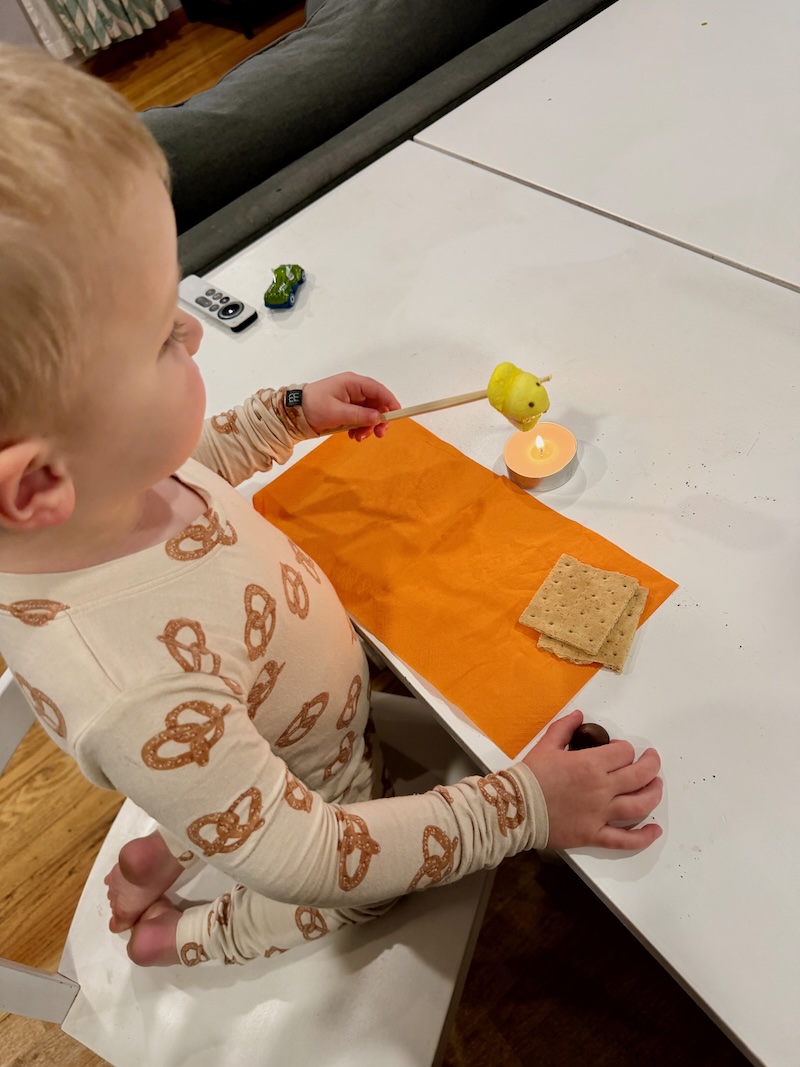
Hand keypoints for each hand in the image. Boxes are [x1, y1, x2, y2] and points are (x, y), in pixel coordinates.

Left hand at [302, 373, 400, 440]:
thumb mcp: (337, 412)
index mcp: (352, 383)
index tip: (398, 415)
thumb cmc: (314, 407)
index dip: (390, 402)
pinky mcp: (346, 409)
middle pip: (376, 403)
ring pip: (369, 413)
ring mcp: (350, 400)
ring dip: (368, 426)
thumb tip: (379, 417)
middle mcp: (354, 389)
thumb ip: (359, 415)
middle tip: (379, 435)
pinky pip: (360, 418)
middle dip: (378, 419)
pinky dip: (360, 427)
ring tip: (358, 438)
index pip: (378, 390)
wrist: (293, 413)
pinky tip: (353, 435)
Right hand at [523, 709, 662, 850]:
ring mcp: (601, 814)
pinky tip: (655, 829)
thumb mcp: (545, 745)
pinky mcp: (595, 835)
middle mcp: (602, 788)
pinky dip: (644, 836)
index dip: (625, 749)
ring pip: (640, 805)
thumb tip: (579, 714)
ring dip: (654, 794)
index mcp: (591, 764)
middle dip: (651, 765)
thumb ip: (564, 727)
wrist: (514, 808)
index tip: (620, 750)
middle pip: (640, 775)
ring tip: (656, 786)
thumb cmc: (530, 776)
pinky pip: (625, 839)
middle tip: (652, 760)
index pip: (624, 753)